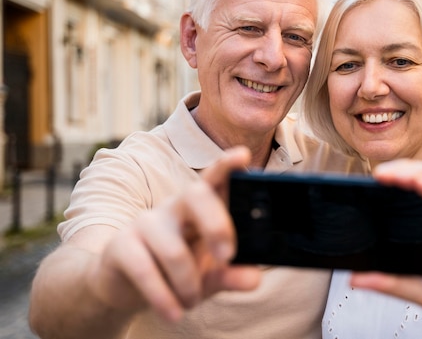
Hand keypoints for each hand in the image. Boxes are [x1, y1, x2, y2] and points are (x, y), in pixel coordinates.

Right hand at [86, 146, 261, 320]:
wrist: (124, 288)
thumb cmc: (174, 272)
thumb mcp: (208, 275)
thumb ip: (231, 274)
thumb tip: (255, 278)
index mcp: (199, 208)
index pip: (214, 179)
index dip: (227, 165)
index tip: (243, 155)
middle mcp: (173, 208)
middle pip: (196, 195)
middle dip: (217, 224)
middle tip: (228, 257)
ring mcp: (145, 223)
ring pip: (174, 249)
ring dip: (189, 285)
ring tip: (191, 302)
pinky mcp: (121, 246)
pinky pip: (146, 270)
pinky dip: (164, 297)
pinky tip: (174, 313)